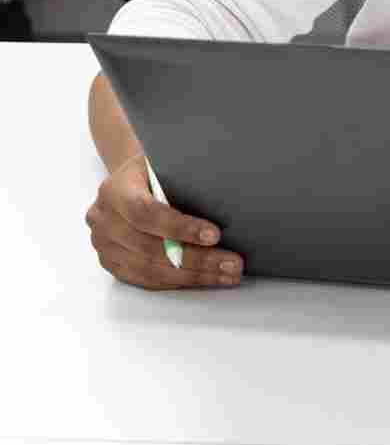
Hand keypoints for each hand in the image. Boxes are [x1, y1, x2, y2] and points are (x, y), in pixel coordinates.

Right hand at [86, 155, 242, 289]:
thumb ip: (185, 178)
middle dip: (196, 258)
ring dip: (192, 275)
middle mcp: (103, 219)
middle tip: (232, 263)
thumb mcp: (167, 163)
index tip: (214, 235)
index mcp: (115, 190)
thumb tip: (230, 197)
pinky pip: (145, 279)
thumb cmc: (156, 170)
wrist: (131, 179)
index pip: (144, 212)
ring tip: (227, 275)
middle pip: (149, 247)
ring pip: (148, 269)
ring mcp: (103, 244)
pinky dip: (178, 281)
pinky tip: (205, 278)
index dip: (179, 227)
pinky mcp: (111, 262)